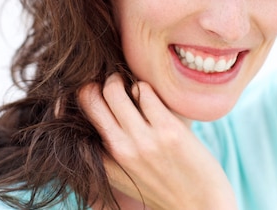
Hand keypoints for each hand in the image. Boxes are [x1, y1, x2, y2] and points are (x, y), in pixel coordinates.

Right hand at [78, 74, 236, 209]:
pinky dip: (145, 87)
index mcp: (104, 162)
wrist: (201, 207)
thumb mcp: (123, 174)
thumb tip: (94, 110)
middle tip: (113, 84)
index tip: (94, 94)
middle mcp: (119, 150)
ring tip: (131, 86)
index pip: (75, 118)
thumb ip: (106, 150)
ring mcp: (144, 140)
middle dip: (98, 84)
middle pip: (88, 98)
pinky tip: (152, 96)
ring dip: (120, 80)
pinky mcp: (169, 130)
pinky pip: (145, 91)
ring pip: (114, 90)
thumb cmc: (162, 186)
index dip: (79, 99)